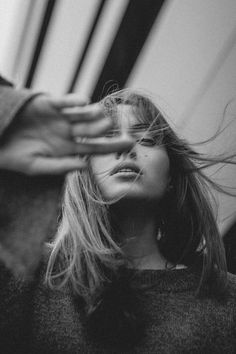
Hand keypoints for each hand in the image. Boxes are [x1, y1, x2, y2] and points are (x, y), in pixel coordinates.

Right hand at [0, 94, 132, 174]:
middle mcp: (66, 132)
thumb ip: (59, 166)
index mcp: (67, 149)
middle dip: (102, 128)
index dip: (111, 146)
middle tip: (111, 124)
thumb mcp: (36, 166)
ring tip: (101, 114)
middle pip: (91, 130)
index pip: (94, 148)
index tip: (128, 144)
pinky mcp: (48, 104)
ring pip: (81, 115)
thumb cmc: (14, 157)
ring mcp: (58, 118)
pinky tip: (84, 102)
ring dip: (92, 114)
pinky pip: (63, 102)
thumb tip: (85, 166)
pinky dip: (73, 101)